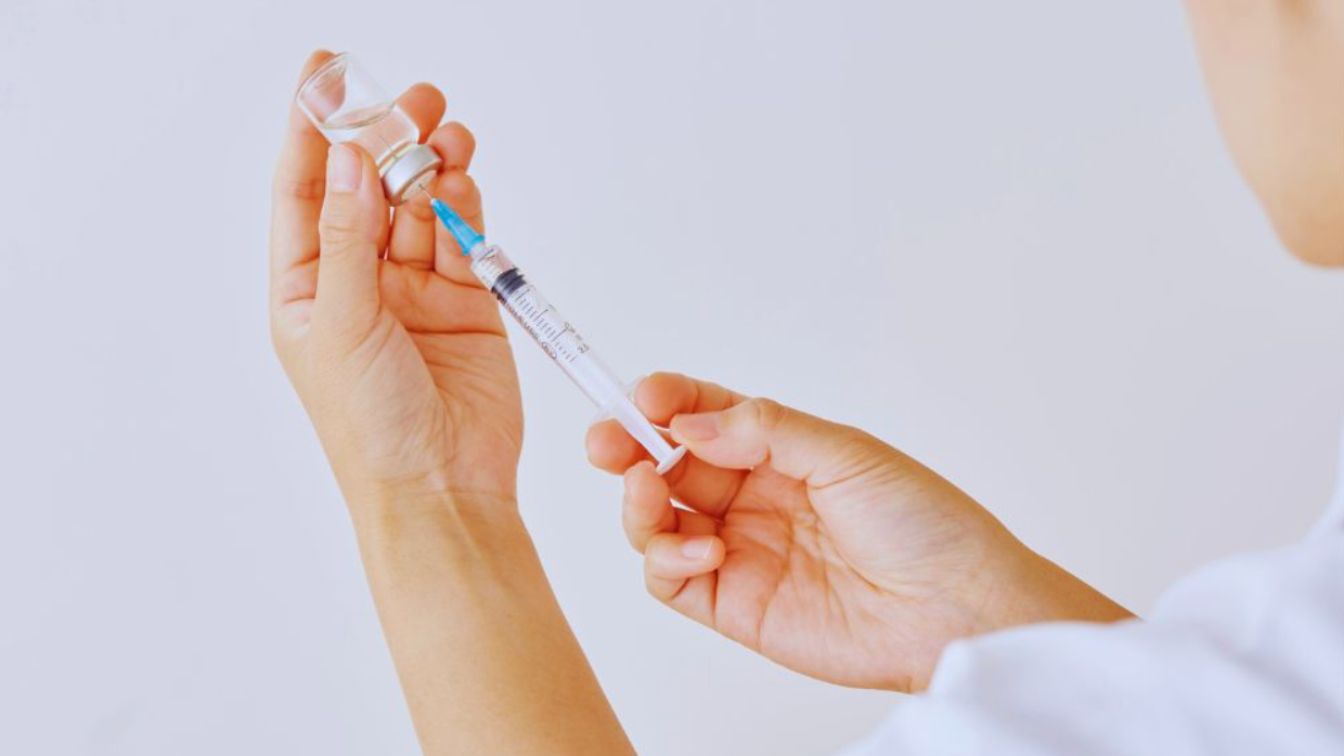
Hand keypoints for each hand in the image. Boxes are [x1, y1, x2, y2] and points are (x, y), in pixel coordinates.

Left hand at [270, 51, 520, 512]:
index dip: (312, 132)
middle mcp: (359, 283)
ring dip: (432, 167)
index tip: (322, 75)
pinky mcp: (468, 302)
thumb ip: (350, 240)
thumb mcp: (341, 324)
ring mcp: (415, 292)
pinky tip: (464, 180)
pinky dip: (465, 206)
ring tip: (448, 135)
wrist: (443, 488)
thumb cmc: (370, 428)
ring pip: (421, 206)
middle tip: (412, 100)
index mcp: (307, 289)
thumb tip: (352, 162)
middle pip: (370, 189)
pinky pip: (463, 237)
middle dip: (387, 140)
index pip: (305, 193)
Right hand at [587, 373, 1131, 691]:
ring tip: (650, 490)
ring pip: (657, 520)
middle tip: (609, 441)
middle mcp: (753, 497)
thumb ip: (763, 430)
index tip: (643, 395)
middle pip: (667, 465)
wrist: (957, 611)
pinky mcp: (734, 605)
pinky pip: (671, 577)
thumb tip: (690, 422)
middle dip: (629, 447)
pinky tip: (702, 545)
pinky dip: (666, 556)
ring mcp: (740, 551)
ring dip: (639, 503)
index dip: (667, 402)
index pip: (704, 416)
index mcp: (781, 451)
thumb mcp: (846, 452)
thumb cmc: (926, 525)